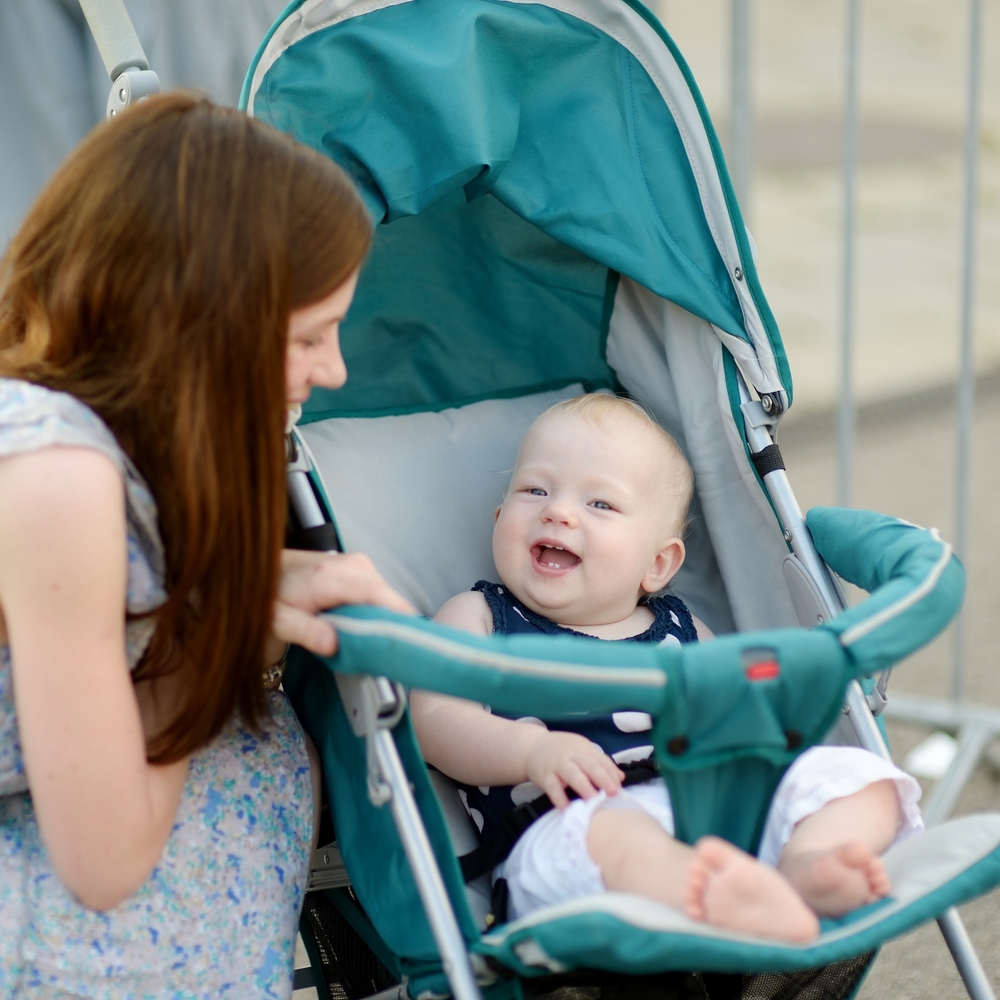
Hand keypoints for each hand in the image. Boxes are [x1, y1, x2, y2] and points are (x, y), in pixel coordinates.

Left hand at [271, 549, 414, 656]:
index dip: (397, 620)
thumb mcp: (278, 620)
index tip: (404, 645)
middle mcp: (353, 565)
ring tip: (366, 641)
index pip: (378, 596)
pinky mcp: (363, 569)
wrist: (270, 570)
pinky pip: (380, 594)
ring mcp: (360, 565)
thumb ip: (304, 631)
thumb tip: (332, 644)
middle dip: (388, 627)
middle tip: (378, 654)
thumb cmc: (273, 595)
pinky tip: (362, 626)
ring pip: (387, 599)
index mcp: (332, 577)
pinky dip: (376, 612)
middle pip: (389, 600)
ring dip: (382, 621)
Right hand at [524, 730, 623, 808]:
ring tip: (593, 800)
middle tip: (613, 792)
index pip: (600, 760)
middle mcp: (572, 756)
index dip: (611, 773)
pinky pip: (552, 787)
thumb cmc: (562, 752)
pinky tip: (566, 808)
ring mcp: (558, 765)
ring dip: (583, 786)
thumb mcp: (581, 751)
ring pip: (572, 774)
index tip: (620, 787)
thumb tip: (620, 778)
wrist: (532, 746)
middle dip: (602, 778)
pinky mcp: (545, 775)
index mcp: (584, 750)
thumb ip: (600, 763)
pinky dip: (559, 798)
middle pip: (589, 765)